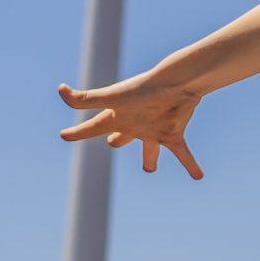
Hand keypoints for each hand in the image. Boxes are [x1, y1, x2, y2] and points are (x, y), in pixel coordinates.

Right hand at [56, 73, 205, 178]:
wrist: (175, 84)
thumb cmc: (142, 89)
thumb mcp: (111, 98)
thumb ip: (85, 100)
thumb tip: (61, 90)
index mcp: (116, 117)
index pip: (91, 128)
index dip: (77, 133)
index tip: (64, 135)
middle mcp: (134, 125)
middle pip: (121, 138)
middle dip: (117, 141)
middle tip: (114, 142)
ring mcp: (153, 130)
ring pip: (150, 150)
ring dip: (150, 159)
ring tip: (150, 168)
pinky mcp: (173, 134)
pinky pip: (182, 153)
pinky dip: (190, 164)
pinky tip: (198, 176)